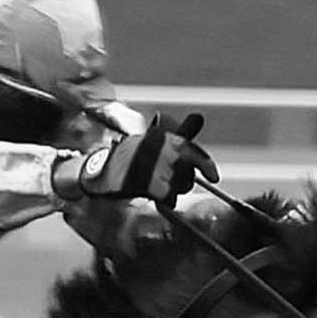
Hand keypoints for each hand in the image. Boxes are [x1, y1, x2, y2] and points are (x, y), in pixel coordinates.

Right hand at [56, 112, 213, 203]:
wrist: (102, 170)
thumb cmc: (130, 155)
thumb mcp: (154, 139)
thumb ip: (180, 132)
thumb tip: (199, 117)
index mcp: (164, 137)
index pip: (193, 151)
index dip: (207, 165)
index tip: (214, 176)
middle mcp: (163, 151)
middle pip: (189, 173)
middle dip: (185, 179)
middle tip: (175, 180)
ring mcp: (158, 169)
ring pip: (181, 186)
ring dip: (174, 189)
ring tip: (158, 183)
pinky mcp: (151, 185)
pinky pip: (170, 198)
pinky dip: (165, 199)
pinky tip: (155, 195)